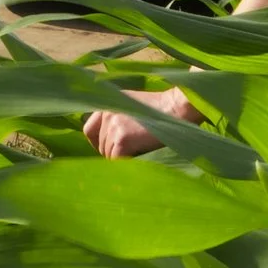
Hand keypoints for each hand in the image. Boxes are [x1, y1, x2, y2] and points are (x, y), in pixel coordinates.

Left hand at [82, 85, 199, 157]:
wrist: (179, 108)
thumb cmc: (161, 110)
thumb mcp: (132, 105)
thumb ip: (117, 117)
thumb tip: (107, 140)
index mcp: (107, 105)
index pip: (89, 130)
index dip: (98, 142)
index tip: (111, 148)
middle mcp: (107, 114)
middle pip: (100, 145)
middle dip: (113, 151)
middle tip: (132, 152)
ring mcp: (113, 127)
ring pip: (108, 154)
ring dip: (121, 158)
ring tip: (138, 152)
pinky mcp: (123, 140)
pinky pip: (116, 160)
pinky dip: (126, 163)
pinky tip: (139, 156)